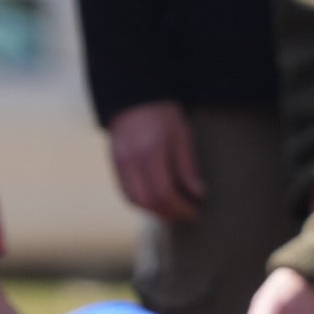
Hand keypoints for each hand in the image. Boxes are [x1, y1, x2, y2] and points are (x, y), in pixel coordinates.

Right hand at [106, 101, 203, 221]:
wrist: (135, 98)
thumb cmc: (164, 115)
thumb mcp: (182, 135)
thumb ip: (188, 166)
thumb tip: (199, 195)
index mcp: (151, 150)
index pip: (164, 191)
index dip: (181, 207)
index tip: (195, 211)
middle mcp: (132, 159)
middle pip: (148, 201)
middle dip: (169, 213)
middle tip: (186, 215)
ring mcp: (119, 163)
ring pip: (134, 201)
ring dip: (155, 212)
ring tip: (173, 213)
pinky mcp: (114, 164)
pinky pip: (126, 193)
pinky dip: (142, 203)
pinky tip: (156, 204)